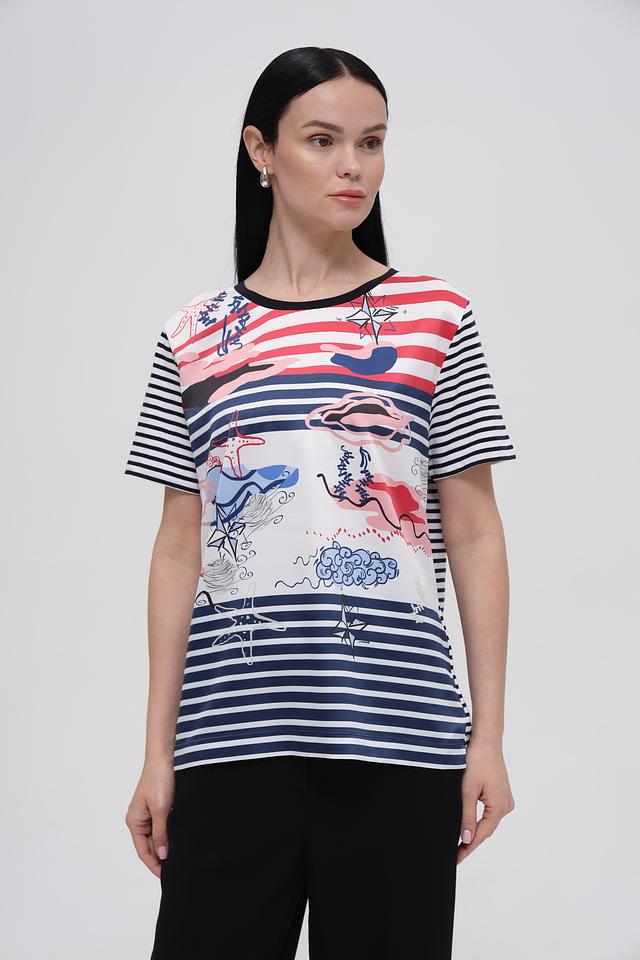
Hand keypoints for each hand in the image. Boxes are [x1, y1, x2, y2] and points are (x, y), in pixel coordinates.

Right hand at [125, 757, 174, 876]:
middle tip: (177, 871)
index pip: (143, 851)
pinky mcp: (158, 806)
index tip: (167, 877)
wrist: (165, 756)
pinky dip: (170, 834)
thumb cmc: (160, 779)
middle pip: (150, 845)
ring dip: (167, 846)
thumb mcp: (161, 809)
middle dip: (161, 858)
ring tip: (180, 859)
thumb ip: (161, 833)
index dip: (154, 865)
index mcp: (134, 821)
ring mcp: (148, 812)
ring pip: (157, 836)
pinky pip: (163, 825)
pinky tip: (181, 840)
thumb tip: (162, 856)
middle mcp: (139, 819)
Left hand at [457, 737, 514, 864]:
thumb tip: (466, 840)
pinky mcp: (501, 793)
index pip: (481, 835)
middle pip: (486, 830)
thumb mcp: (468, 791)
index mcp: (499, 807)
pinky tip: (469, 825)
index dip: (467, 848)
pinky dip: (480, 820)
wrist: (486, 740)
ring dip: (475, 831)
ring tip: (459, 843)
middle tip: (455, 854)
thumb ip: (467, 816)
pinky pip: (490, 812)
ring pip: (488, 821)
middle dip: (471, 841)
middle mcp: (506, 806)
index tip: (456, 859)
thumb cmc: (477, 761)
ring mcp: (505, 799)